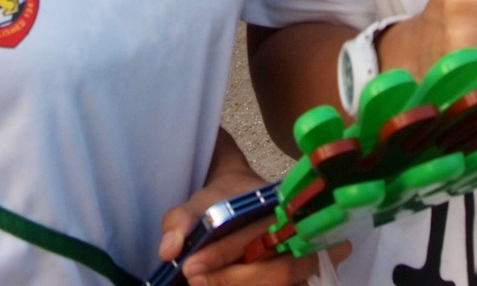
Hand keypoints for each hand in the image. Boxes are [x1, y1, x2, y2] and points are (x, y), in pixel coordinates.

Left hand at [156, 136, 332, 283]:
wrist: (246, 200)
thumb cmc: (227, 200)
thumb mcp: (203, 200)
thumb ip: (182, 219)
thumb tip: (169, 250)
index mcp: (286, 207)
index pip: (260, 235)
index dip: (224, 254)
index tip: (189, 265)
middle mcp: (305, 237)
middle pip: (278, 271)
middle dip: (231, 280)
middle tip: (194, 279)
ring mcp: (308, 263)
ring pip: (285, 284)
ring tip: (203, 285)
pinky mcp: (301, 281)